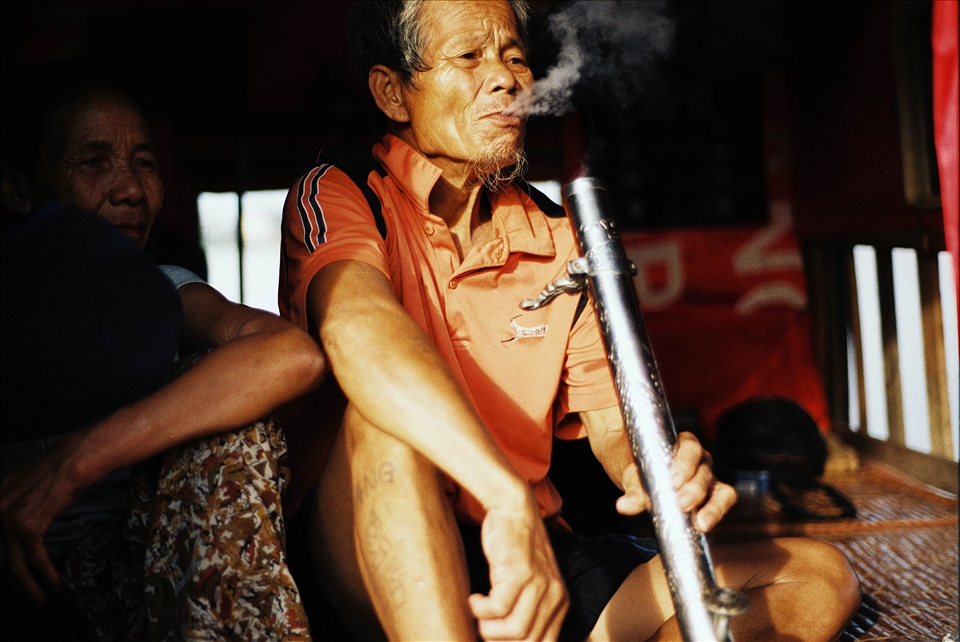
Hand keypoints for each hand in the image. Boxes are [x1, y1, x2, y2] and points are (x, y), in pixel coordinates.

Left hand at [1, 432, 85, 603]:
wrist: (73, 461)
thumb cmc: (58, 469)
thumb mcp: (24, 485)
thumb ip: (13, 504)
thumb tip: (18, 526)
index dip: (2, 566)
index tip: (12, 580)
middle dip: (12, 582)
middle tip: (26, 593)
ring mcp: (7, 520)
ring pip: (13, 566)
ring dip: (28, 587)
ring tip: (39, 599)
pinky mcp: (27, 527)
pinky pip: (34, 560)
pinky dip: (45, 576)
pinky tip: (54, 585)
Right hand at [468, 497, 567, 640]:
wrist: (513, 509)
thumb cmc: (515, 548)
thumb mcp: (531, 583)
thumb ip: (529, 609)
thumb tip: (507, 639)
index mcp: (559, 602)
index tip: (493, 639)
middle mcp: (554, 596)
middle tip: (482, 628)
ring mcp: (538, 584)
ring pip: (516, 631)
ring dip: (488, 630)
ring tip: (478, 614)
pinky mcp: (519, 572)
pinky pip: (497, 608)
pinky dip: (480, 610)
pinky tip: (474, 598)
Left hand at [615, 431, 736, 532]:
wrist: (629, 467)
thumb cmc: (631, 460)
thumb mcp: (629, 471)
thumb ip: (632, 488)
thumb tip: (624, 506)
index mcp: (682, 444)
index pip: (691, 448)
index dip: (685, 464)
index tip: (673, 481)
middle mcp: (699, 461)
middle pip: (705, 473)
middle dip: (695, 491)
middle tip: (681, 504)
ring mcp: (706, 481)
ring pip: (720, 491)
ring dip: (711, 507)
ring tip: (700, 523)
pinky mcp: (708, 501)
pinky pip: (719, 506)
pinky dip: (714, 516)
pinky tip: (704, 528)